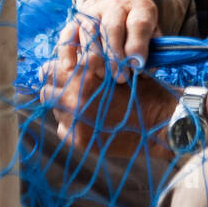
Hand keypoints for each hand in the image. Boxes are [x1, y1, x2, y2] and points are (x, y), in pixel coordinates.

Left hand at [37, 57, 177, 159]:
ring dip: (63, 105)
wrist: (161, 122)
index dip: (56, 68)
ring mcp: (75, 122)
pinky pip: (62, 128)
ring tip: (82, 104)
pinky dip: (70, 124)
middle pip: (46, 89)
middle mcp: (74, 99)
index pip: (50, 68)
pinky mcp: (80, 142)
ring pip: (54, 109)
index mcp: (83, 75)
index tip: (62, 71)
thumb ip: (88, 66)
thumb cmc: (142, 90)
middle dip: (56, 87)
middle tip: (70, 88)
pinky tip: (87, 120)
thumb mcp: (115, 67)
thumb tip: (60, 64)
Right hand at [57, 0, 159, 84]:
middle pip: (112, 28)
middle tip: (120, 78)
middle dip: (115, 56)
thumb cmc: (138, 24)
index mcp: (139, 7)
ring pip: (90, 31)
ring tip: (102, 76)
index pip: (138, 24)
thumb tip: (143, 72)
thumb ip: (151, 50)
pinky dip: (67, 51)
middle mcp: (115, 5)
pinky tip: (71, 67)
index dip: (137, 46)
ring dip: (95, 56)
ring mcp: (93, 10)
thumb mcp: (153, 31)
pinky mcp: (76, 19)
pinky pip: (68, 33)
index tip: (137, 67)